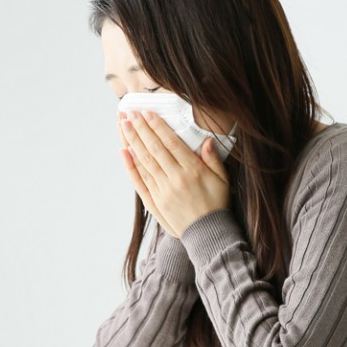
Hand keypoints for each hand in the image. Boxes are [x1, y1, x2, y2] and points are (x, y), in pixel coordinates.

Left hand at [118, 109, 230, 237]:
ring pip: (144, 161)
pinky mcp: (155, 201)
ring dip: (132, 141)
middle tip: (128, 112)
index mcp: (192, 170)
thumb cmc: (216, 204)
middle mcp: (175, 179)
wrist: (207, 233)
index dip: (157, 126)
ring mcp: (162, 190)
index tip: (146, 113)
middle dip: (140, 128)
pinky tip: (124, 151)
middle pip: (153, 149)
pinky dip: (130, 166)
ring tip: (123, 125)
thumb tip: (207, 140)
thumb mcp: (223, 179)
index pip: (171, 143)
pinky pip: (139, 180)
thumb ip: (213, 159)